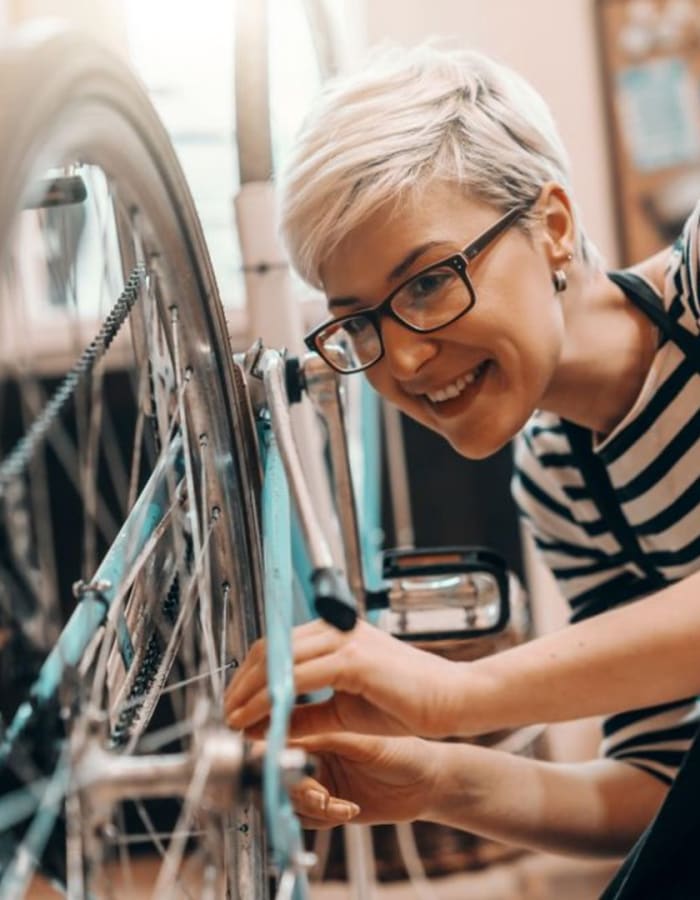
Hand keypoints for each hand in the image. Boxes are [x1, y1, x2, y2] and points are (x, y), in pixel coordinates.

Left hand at [225, 618, 460, 738]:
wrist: (453, 700)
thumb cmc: (408, 703)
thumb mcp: (345, 710)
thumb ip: (307, 712)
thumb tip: (266, 725)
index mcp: (336, 633)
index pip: (279, 644)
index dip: (251, 672)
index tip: (236, 701)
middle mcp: (337, 629)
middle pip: (272, 646)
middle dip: (242, 681)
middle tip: (227, 711)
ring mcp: (346, 640)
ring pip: (281, 659)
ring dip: (251, 692)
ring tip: (235, 718)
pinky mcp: (355, 659)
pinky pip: (300, 677)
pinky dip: (273, 699)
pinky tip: (260, 718)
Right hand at [289, 732, 438, 828]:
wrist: (428, 783)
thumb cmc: (403, 750)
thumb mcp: (362, 742)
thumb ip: (324, 738)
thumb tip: (287, 729)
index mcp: (319, 728)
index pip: (281, 738)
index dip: (275, 753)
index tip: (281, 767)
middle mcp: (315, 753)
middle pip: (280, 773)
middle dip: (295, 787)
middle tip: (319, 795)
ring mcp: (321, 780)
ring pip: (290, 799)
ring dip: (310, 807)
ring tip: (336, 805)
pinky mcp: (329, 805)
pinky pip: (309, 818)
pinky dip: (323, 818)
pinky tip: (349, 810)